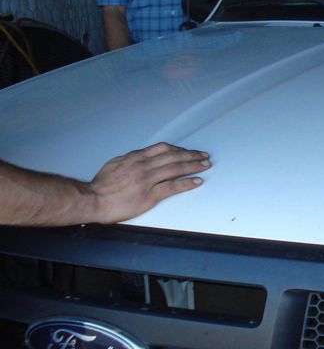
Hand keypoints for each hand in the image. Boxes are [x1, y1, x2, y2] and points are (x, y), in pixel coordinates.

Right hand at [88, 142, 210, 222]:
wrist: (93, 199)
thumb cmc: (101, 185)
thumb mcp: (115, 164)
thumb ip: (131, 159)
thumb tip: (141, 156)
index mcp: (135, 157)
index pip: (162, 149)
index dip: (178, 149)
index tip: (187, 151)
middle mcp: (143, 166)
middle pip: (173, 156)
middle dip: (191, 155)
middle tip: (203, 155)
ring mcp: (147, 180)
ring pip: (175, 169)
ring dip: (193, 166)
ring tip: (206, 165)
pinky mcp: (149, 195)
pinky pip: (172, 187)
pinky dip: (186, 183)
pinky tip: (197, 181)